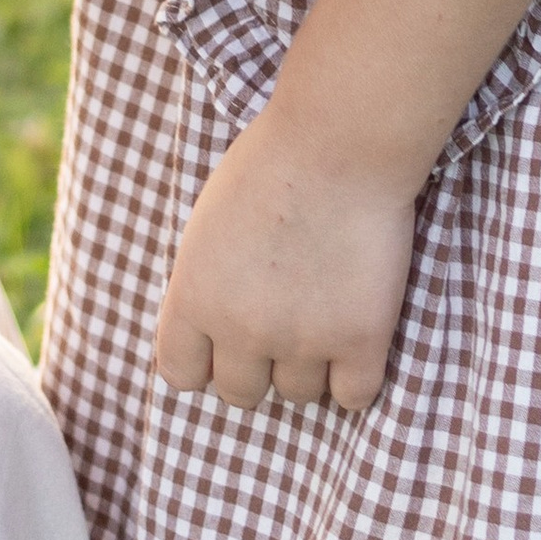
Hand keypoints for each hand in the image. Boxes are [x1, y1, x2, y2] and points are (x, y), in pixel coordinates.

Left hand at [152, 109, 417, 413]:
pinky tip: (355, 337)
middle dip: (256, 366)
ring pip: (299, 395)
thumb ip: (206, 281)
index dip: (202, 362)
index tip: (221, 344)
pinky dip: (355, 376)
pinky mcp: (360, 340)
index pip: (180, 373)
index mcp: (194, 296)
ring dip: (308, 366)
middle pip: (240, 393)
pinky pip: (354, 397)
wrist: (336, 143)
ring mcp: (303, 340)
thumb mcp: (208, 221)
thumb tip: (215, 328)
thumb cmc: (268, 163)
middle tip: (278, 324)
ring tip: (321, 313)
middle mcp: (242, 329)